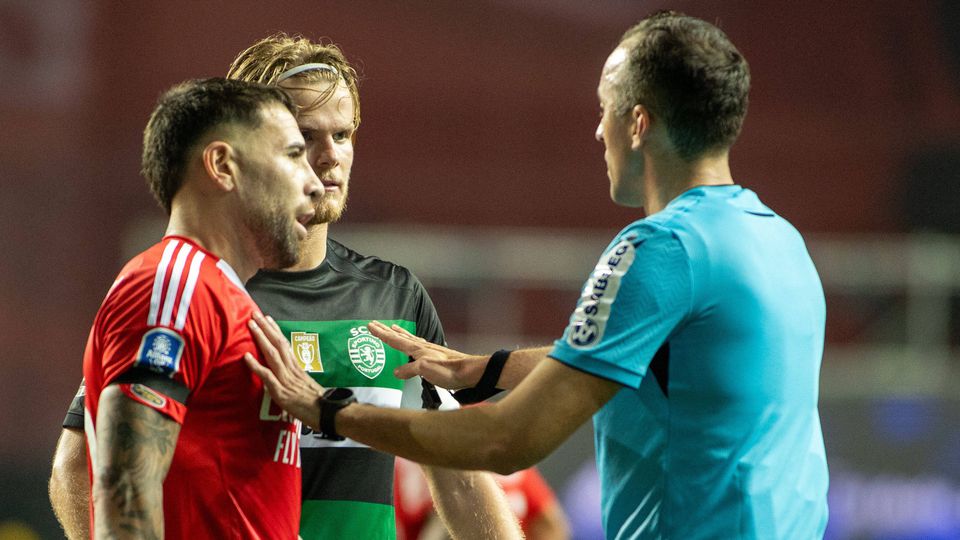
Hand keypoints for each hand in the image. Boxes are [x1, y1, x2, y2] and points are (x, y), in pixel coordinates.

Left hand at [244, 312, 323, 429]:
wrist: (327, 413)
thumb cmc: (319, 404)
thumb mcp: (308, 386)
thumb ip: (298, 379)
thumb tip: (291, 376)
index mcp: (298, 368)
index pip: (286, 344)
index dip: (275, 331)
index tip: (268, 318)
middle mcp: (291, 369)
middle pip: (278, 343)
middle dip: (266, 327)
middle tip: (255, 313)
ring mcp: (286, 379)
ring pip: (272, 354)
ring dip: (260, 338)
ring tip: (250, 325)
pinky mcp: (280, 391)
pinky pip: (266, 375)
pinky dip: (255, 365)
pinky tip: (246, 356)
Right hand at [367, 321, 484, 389]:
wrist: (469, 371)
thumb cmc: (448, 370)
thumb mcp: (424, 370)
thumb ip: (408, 370)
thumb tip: (396, 372)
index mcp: (417, 349)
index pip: (395, 340)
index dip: (382, 333)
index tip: (370, 325)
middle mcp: (422, 347)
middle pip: (401, 337)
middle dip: (387, 331)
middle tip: (376, 323)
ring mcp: (430, 351)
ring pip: (410, 339)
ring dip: (400, 334)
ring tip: (393, 328)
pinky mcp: (436, 357)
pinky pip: (418, 346)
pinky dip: (411, 342)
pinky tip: (415, 345)